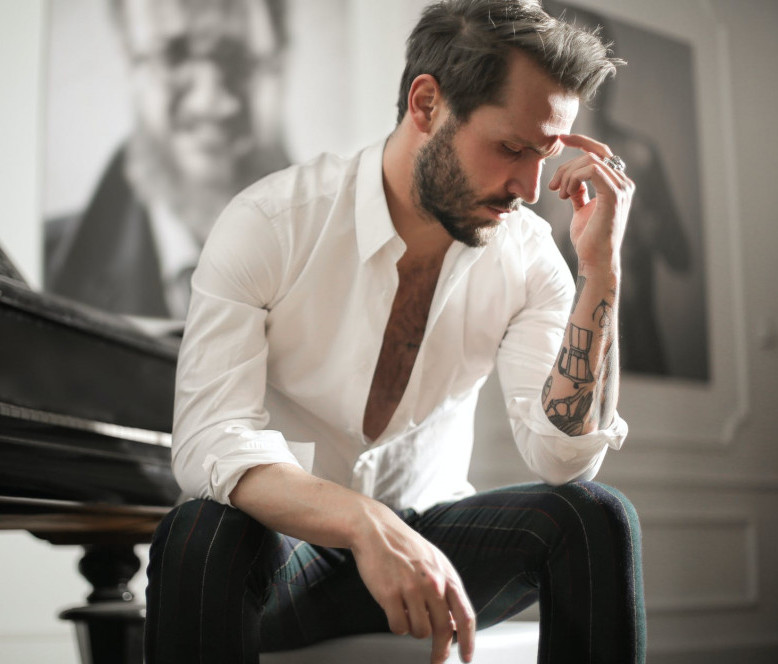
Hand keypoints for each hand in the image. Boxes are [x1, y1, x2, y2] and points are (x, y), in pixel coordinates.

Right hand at [351, 505, 474, 663]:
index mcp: (446, 575)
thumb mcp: (434, 563)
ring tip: (406, 612)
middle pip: (443, 630)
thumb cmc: (405, 547)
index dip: (468, 641)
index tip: (466, 657)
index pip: (465, 615)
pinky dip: (397, 625)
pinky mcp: (390, 594)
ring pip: (420, 632)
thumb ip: (446, 590)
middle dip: (440, 650)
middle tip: (436, 659)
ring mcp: (411, 588)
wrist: (376, 530)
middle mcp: (432, 582)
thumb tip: (453, 623)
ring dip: (414, 629)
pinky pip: (399, 627)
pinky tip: (394, 610)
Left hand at [548, 134, 633, 271]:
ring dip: (567, 174)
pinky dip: (574, 178)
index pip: (600, 152)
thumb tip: (571, 182)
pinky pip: (593, 170)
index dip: (580, 141)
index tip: (560, 139)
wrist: (594, 261)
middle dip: (566, 167)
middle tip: (552, 186)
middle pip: (592, 155)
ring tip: (559, 193)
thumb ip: (580, 192)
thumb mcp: (581, 210)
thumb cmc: (588, 239)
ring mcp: (622, 188)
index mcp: (617, 184)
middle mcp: (623, 183)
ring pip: (590, 161)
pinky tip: (566, 194)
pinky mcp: (614, 196)